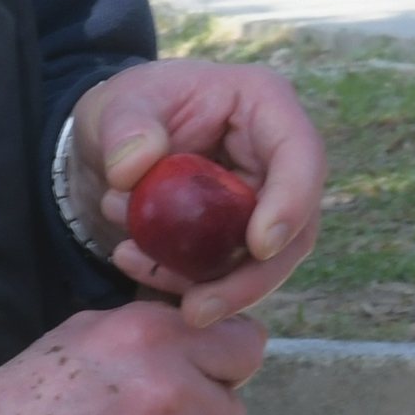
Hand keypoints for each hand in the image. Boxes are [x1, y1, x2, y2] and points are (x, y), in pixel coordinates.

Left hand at [72, 57, 331, 322]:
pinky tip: (135, 264)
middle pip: (295, 227)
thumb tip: (132, 169)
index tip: (259, 247)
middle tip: (198, 310)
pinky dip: (186, 282)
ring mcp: (262, 200)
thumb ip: (124, 129)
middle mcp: (275, 157)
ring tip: (138, 268)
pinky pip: (228, 272)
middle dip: (250, 278)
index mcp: (264, 105)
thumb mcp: (116, 105)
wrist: (113, 140)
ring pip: (266, 263)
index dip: (292, 204)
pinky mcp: (239, 236)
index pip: (301, 156)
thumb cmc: (129, 107)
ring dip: (212, 286)